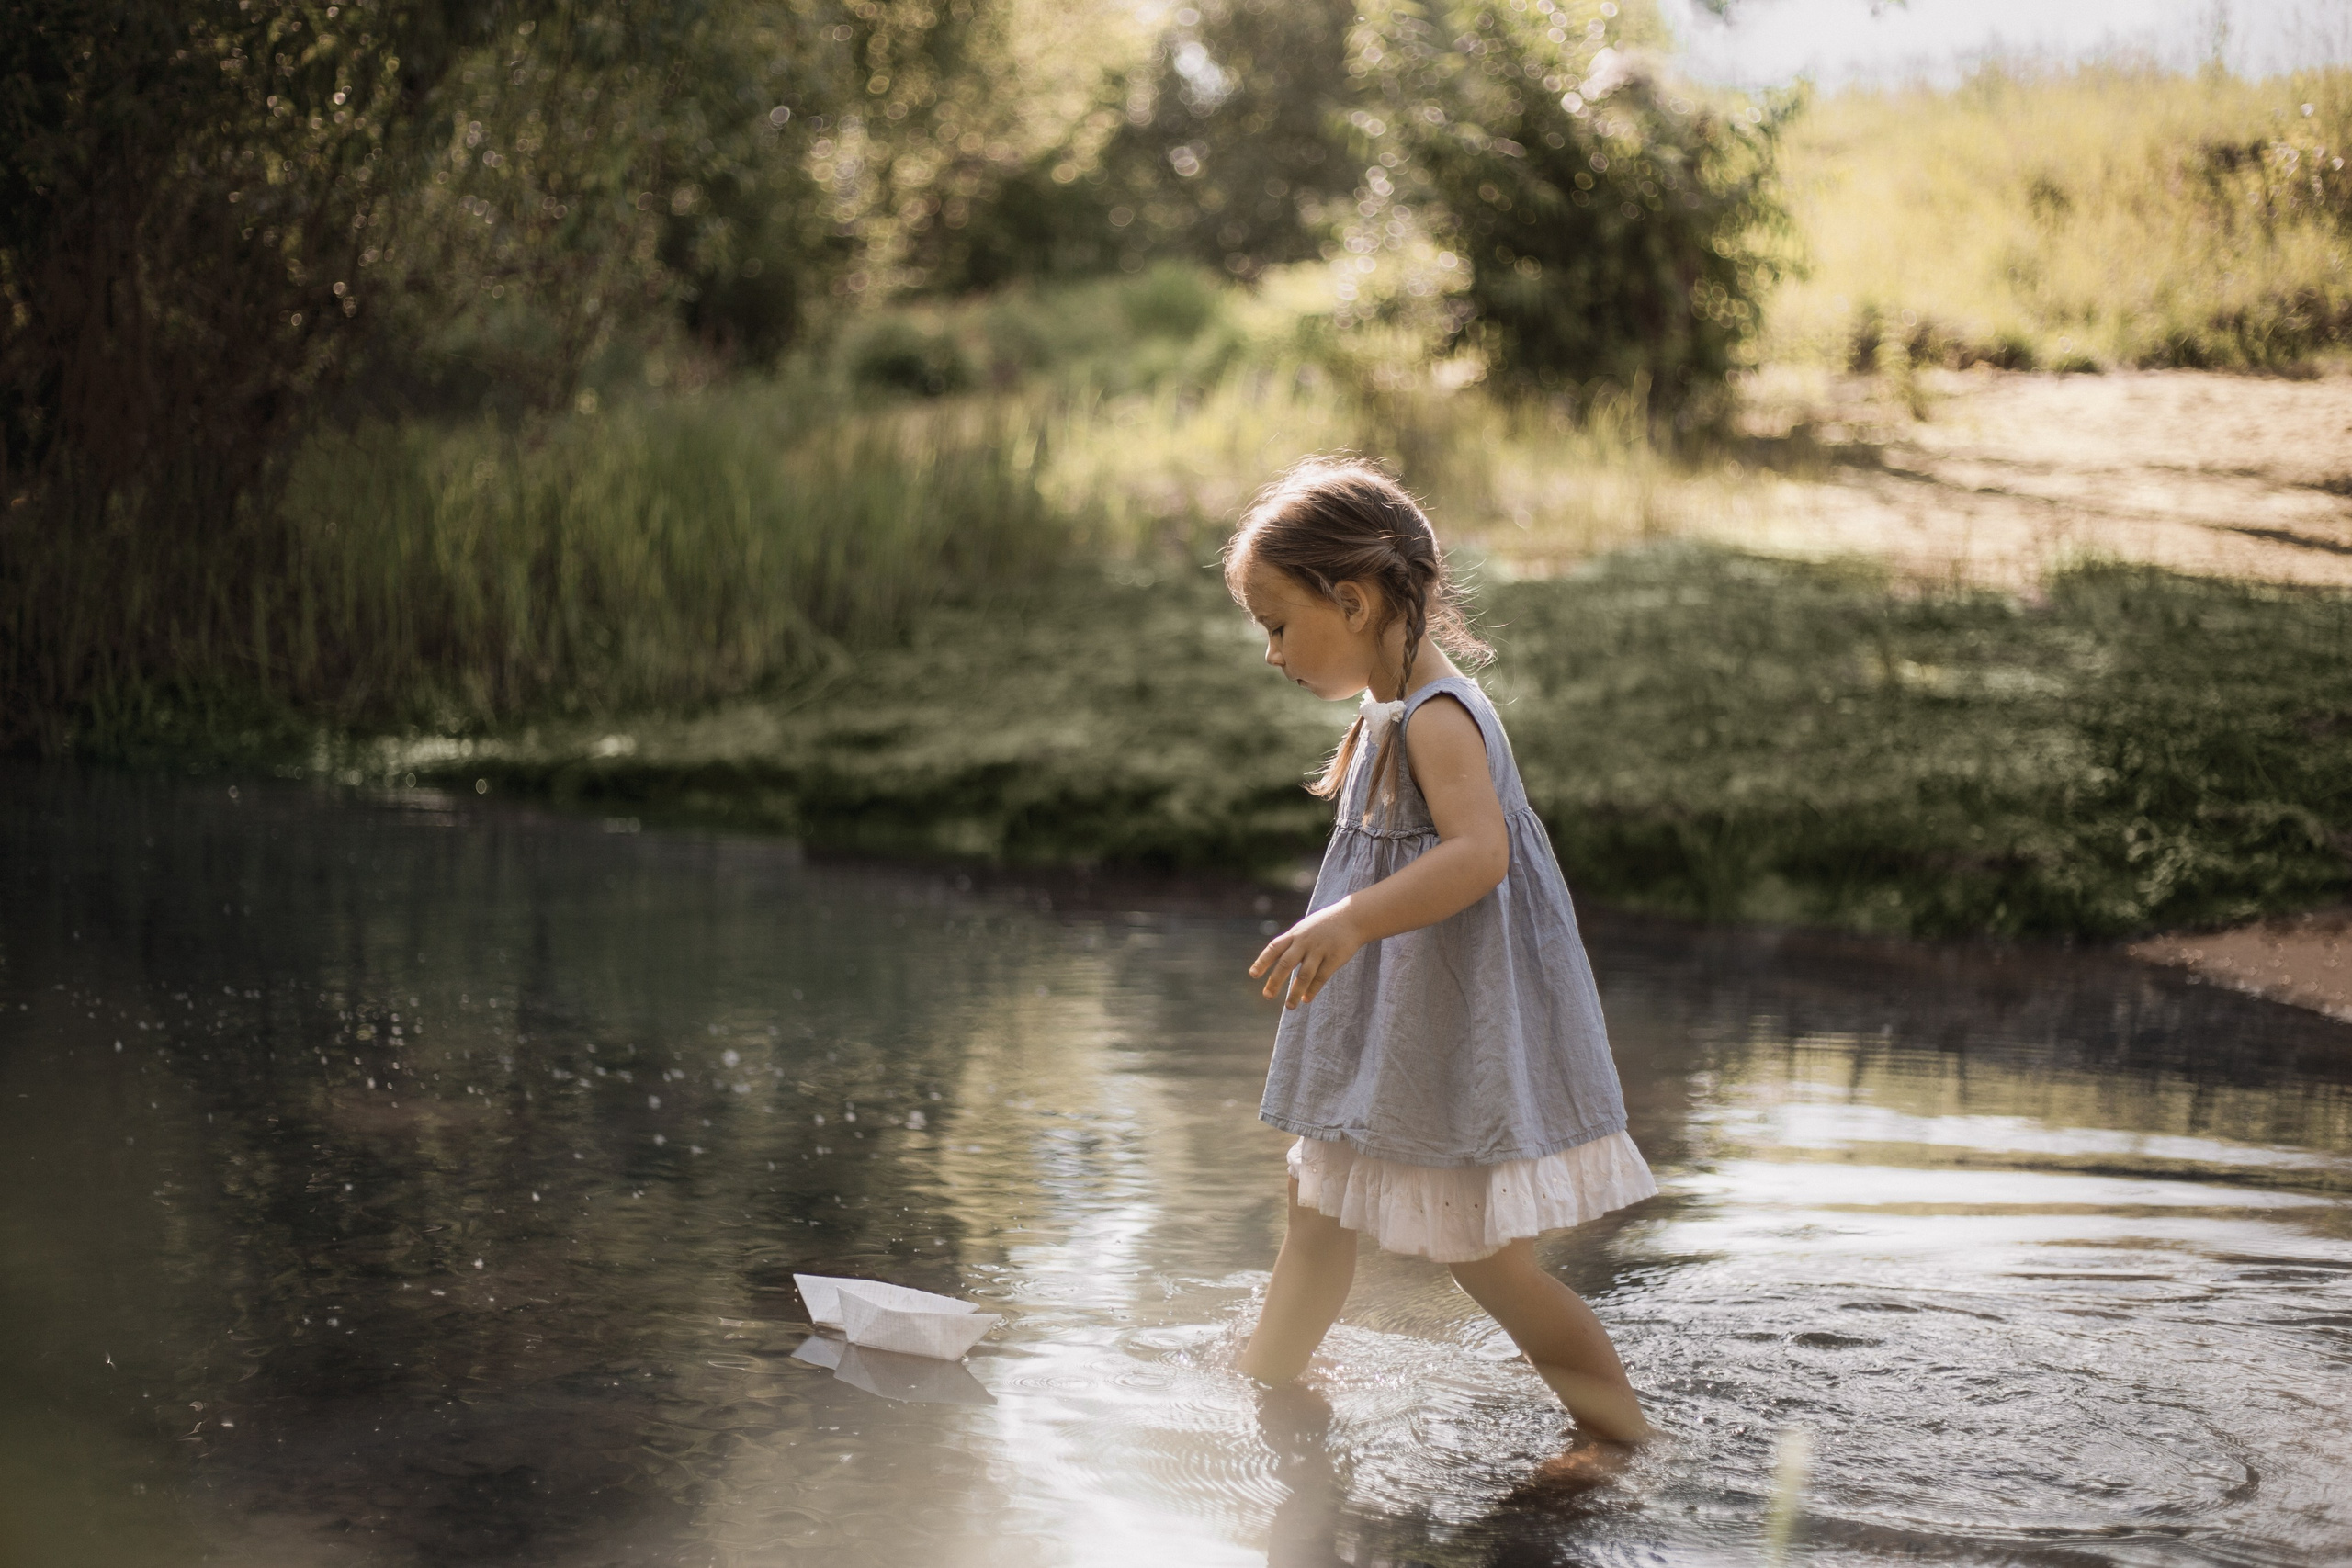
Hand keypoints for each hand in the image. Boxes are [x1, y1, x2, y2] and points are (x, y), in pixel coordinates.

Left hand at [1249, 904, 1364, 1009]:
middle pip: (1286, 964)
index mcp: (1295, 934)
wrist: (1353, 917)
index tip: (1253, 975)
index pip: (1274, 948)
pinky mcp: (1334, 958)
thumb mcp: (1305, 928)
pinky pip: (1321, 977)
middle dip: (1275, 981)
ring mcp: (1320, 950)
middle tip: (1267, 996)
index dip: (1262, 961)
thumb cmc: (1325, 924)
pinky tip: (1306, 999)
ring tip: (1290, 1006)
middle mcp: (1305, 942)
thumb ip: (1291, 942)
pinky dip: (1313, 990)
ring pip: (1304, 975)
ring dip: (1295, 992)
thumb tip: (1275, 958)